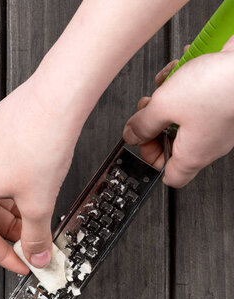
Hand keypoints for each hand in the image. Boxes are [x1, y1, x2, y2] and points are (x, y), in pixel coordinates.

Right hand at [0, 78, 83, 273]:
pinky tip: (29, 184)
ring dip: (10, 207)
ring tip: (34, 213)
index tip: (21, 264)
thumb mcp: (39, 202)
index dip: (4, 256)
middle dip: (9, 230)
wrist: (54, 99)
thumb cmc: (41, 143)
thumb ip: (35, 237)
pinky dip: (9, 183)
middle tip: (32, 242)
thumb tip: (36, 256)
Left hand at [123, 36, 233, 186]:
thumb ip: (143, 123)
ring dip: (168, 96)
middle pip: (171, 141)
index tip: (141, 139)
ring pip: (181, 115)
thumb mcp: (164, 105)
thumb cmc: (217, 85)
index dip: (150, 159)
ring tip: (167, 82)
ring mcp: (217, 122)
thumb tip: (132, 134)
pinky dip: (185, 82)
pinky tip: (182, 69)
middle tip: (148, 107)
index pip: (169, 175)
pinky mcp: (221, 102)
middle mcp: (209, 143)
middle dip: (154, 121)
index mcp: (194, 154)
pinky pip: (196, 96)